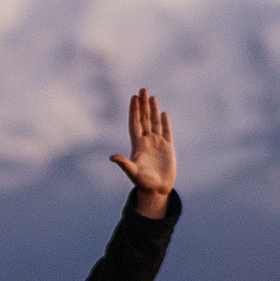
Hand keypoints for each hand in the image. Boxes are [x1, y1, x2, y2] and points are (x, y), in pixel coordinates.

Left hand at [112, 89, 175, 215]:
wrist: (156, 191)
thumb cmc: (143, 184)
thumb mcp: (132, 173)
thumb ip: (124, 164)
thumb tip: (112, 157)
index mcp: (137, 145)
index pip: (135, 123)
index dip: (134, 111)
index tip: (133, 98)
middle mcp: (146, 142)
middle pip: (144, 119)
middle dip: (143, 104)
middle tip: (142, 89)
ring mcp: (157, 144)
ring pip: (154, 122)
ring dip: (153, 110)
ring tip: (152, 96)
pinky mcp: (167, 148)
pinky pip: (166, 132)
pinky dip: (165, 122)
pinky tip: (163, 113)